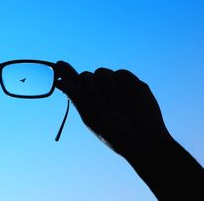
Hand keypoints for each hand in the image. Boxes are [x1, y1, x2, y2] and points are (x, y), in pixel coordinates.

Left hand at [55, 61, 171, 158]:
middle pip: (85, 75)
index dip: (65, 72)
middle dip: (90, 88)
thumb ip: (76, 97)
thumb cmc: (115, 133)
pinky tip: (127, 98)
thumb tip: (59, 82)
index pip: (73, 82)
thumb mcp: (91, 117)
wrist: (143, 139)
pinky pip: (120, 73)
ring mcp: (114, 86)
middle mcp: (99, 91)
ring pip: (101, 72)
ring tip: (116, 104)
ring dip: (106, 88)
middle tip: (101, 105)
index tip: (59, 63)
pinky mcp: (130, 82)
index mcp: (86, 100)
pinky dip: (121, 85)